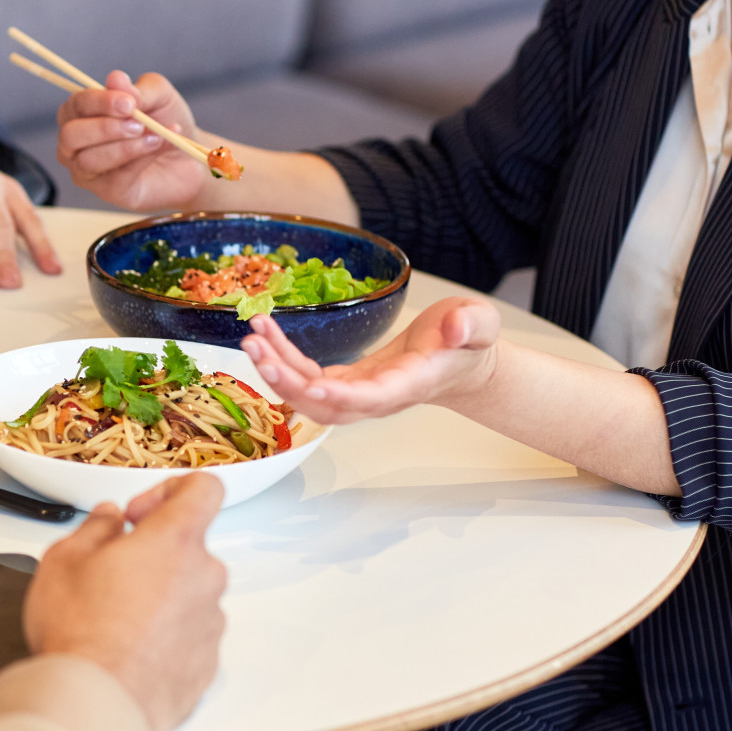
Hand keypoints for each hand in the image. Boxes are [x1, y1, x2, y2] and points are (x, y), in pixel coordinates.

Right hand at [24, 474, 227, 730]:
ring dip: (160, 598)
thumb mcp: (64, 559)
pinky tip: (127, 651)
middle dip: (154, 555)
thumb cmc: (80, 632)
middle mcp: (204, 578)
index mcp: (175, 540)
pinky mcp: (206, 664)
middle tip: (110, 574)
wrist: (94, 704)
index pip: (204, 488)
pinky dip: (164, 638)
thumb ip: (95, 528)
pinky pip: (189, 637)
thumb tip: (108, 519)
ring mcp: (210, 624)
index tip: (139, 514)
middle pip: (189, 548)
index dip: (170, 491)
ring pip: (189, 594)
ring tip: (113, 621)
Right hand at [56, 70, 208, 210]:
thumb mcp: (157, 96)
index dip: (99, 102)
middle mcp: (75, 145)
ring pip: (88, 160)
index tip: (129, 103)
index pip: (75, 106)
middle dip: (104, 128)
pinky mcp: (109, 192)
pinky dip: (140, 158)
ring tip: (154, 136)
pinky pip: (116, 177)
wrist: (189, 155)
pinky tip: (159, 145)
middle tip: (138, 124)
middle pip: (70, 136)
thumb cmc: (165, 120)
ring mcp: (88, 172)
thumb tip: (115, 78)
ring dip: (124, 147)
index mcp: (80, 114)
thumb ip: (135, 90)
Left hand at [240, 297, 502, 423]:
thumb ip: (471, 325)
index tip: (315, 386)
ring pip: (308, 396)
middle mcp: (377, 397)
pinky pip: (306, 377)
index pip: (372, 398)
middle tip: (258, 353)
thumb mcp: (479, 324)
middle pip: (327, 406)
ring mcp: (357, 394)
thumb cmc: (468, 342)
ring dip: (276, 371)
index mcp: (410, 383)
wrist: (459, 361)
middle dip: (289, 384)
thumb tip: (456, 328)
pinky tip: (263, 333)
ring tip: (251, 338)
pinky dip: (281, 357)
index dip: (343, 396)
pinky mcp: (343, 382)